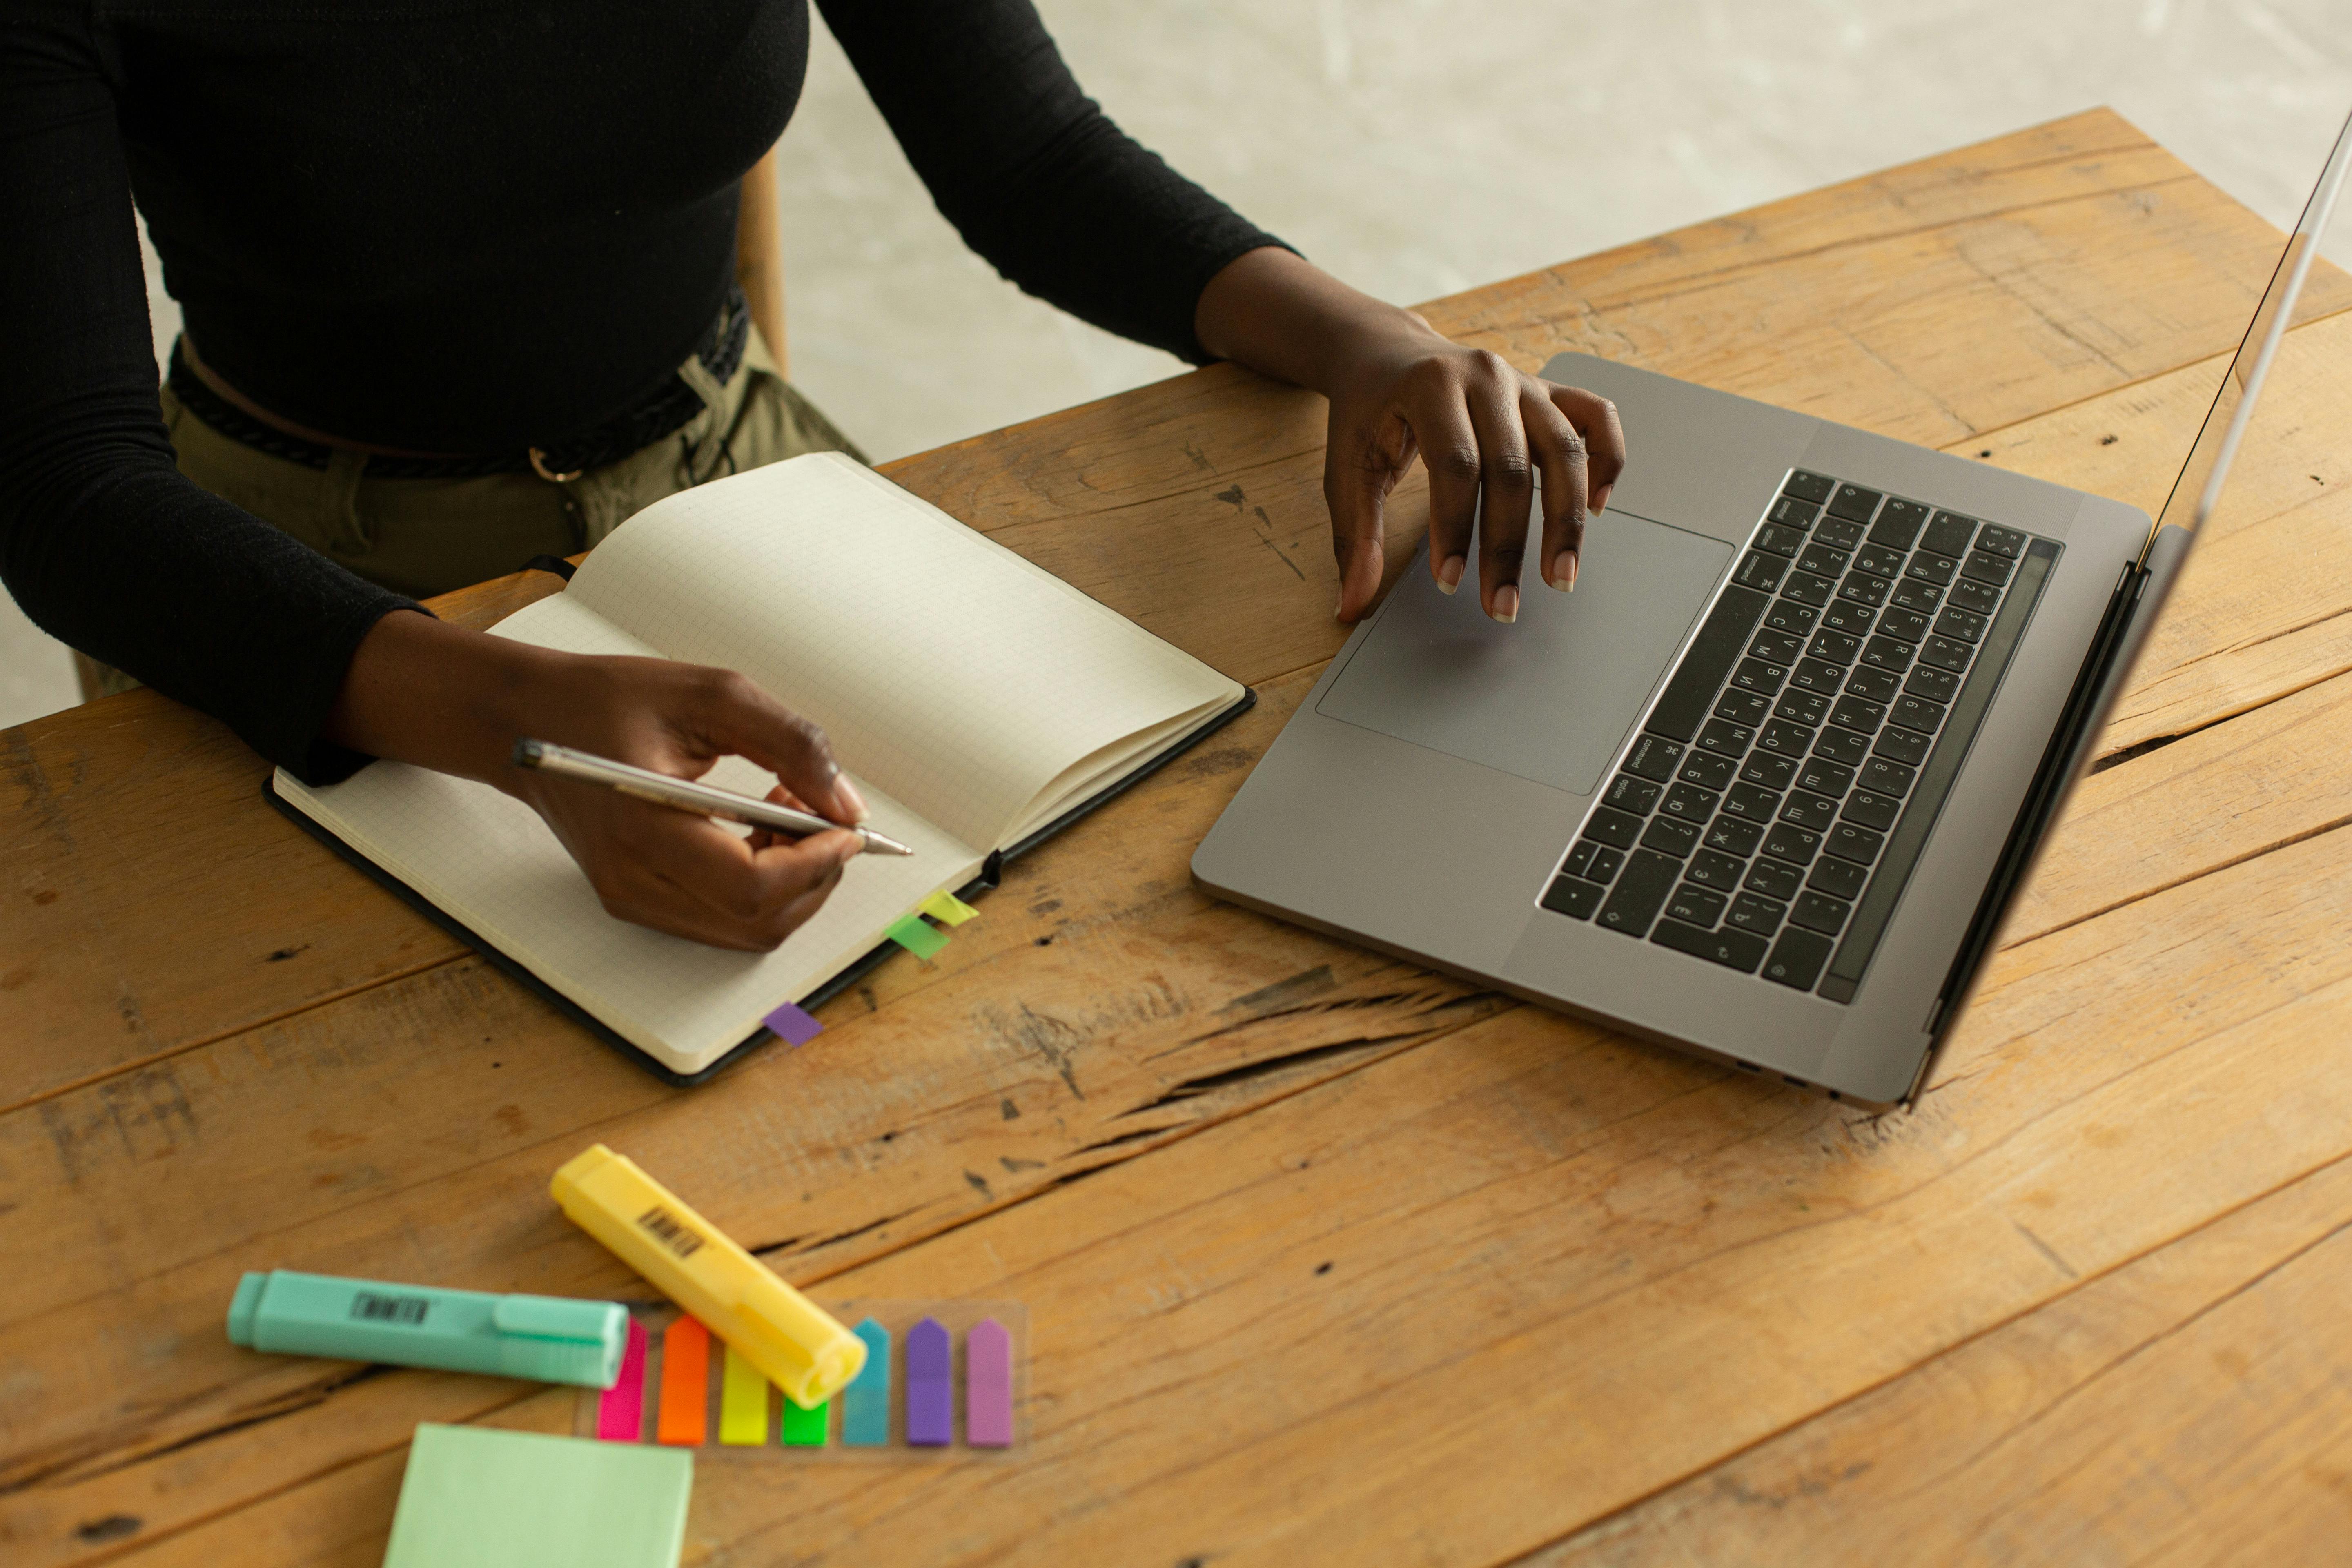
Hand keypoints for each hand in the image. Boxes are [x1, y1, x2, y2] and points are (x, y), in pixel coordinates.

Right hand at [326, 612, 865, 949]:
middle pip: (758, 922)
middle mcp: (632, 881)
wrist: (527, 721)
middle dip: (813, 874)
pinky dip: (761, 888)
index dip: (816, 863)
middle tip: (817, 812)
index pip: (752, 886)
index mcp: (642, 829)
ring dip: (791, 883)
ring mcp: (631, 899)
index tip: (845, 826)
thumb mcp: (711, 694)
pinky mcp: (635, 901)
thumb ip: (789, 744)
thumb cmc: (608, 699)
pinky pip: (722, 920)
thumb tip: (846, 804)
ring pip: (746, 931)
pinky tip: (756, 831)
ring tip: (783, 812)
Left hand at [1321, 318, 1624, 621]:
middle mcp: (1485, 376)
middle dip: (1508, 545)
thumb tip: (1352, 605)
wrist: (1385, 352)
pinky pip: (1596, 418)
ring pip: (1565, 450)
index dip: (1455, 528)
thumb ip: (1354, 535)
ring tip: (1561, 576)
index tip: (1450, 582)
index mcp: (1431, 385)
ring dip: (1567, 521)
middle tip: (1503, 605)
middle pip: (1512, 467)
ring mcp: (1523, 381)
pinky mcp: (1547, 391)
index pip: (1455, 465)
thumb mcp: (1345, 467)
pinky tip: (1597, 507)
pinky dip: (1606, 459)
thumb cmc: (1368, 412)